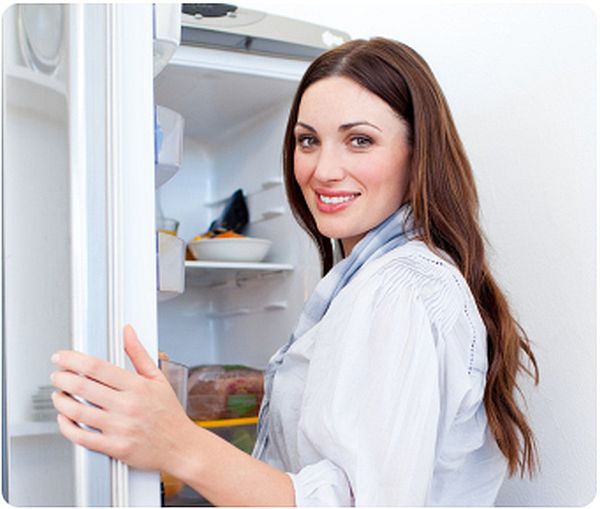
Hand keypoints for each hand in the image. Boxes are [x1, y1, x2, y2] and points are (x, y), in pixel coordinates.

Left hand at [50, 325, 195, 471]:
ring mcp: (120, 428)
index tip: (62, 357)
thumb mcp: (158, 378)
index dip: (72, 360)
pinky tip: (65, 419)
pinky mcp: (115, 447)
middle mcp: (127, 406)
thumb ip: (139, 354)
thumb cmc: (168, 413)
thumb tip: (128, 332)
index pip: (96, 367)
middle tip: (57, 376)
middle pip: (82, 387)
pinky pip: (81, 437)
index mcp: (137, 386)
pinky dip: (66, 426)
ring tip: (58, 395)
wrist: (180, 446)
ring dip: (60, 401)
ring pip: (77, 412)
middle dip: (62, 378)